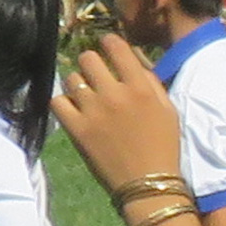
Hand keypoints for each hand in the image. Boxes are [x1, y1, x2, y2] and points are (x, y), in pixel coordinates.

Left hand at [52, 35, 187, 196]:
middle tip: (93, 72)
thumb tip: (132, 62)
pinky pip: (57, 102)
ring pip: (71, 79)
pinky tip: (72, 109)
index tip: (106, 46)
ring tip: (83, 94)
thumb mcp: (168, 109)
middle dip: (91, 62)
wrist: (147, 183)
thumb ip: (150, 82)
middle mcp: (115, 93)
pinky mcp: (77, 129)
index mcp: (140, 87)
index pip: (117, 47)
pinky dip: (62, 102)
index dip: (109, 42)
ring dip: (77, 83)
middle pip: (88, 58)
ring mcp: (93, 111)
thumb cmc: (163, 146)